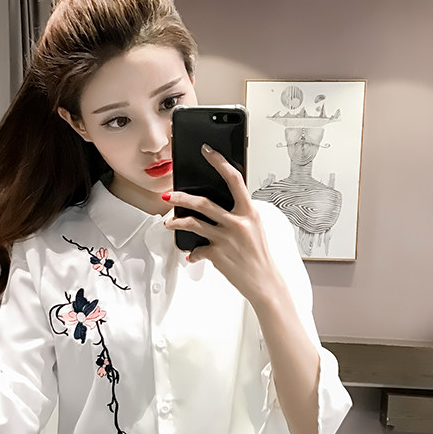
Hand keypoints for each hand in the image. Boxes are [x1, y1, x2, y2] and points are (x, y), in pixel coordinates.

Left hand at [163, 144, 282, 307]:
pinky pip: (197, 249)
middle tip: (169, 194)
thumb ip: (239, 215)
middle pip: (204, 203)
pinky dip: (193, 252)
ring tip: (168, 221)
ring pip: (193, 223)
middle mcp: (237, 223)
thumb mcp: (255, 228)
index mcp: (249, 212)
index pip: (234, 179)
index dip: (219, 162)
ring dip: (176, 221)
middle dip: (182, 197)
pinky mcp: (217, 254)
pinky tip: (192, 253)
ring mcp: (226, 238)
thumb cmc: (259, 255)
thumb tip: (218, 207)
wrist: (264, 282)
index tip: (207, 151)